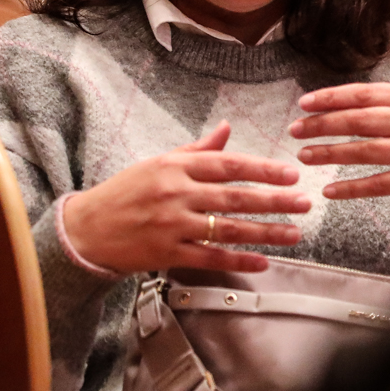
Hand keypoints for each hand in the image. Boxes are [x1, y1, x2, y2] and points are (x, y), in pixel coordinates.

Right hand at [62, 122, 307, 274]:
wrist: (85, 230)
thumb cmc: (125, 193)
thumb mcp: (158, 163)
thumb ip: (197, 150)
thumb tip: (226, 128)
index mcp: (175, 167)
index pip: (229, 165)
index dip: (263, 169)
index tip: (291, 173)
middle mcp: (176, 194)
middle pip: (234, 197)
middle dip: (274, 201)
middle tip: (304, 203)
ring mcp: (172, 225)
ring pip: (227, 229)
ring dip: (266, 232)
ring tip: (295, 233)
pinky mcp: (167, 253)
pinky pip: (210, 258)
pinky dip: (238, 260)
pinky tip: (263, 262)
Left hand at [291, 83, 389, 208]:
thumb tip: (354, 104)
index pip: (366, 93)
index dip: (332, 97)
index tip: (305, 102)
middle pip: (360, 120)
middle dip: (322, 124)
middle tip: (294, 129)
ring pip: (365, 151)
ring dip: (330, 153)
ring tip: (304, 156)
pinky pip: (379, 184)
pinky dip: (352, 188)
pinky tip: (330, 191)